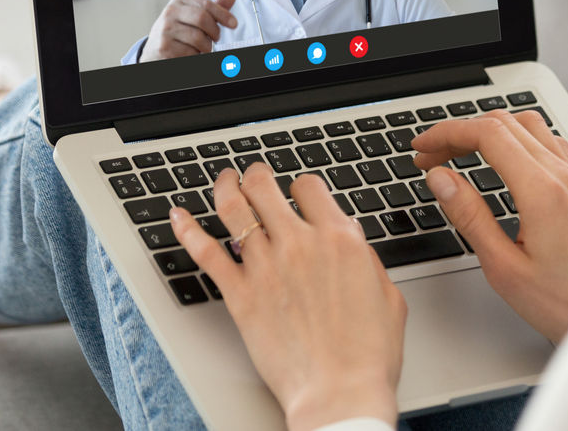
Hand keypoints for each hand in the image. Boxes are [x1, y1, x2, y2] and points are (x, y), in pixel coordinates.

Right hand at [140, 0, 237, 59]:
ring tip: (201, 47)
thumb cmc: (178, 31)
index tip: (234, 24)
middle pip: (202, 19)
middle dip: (214, 32)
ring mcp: (165, 30)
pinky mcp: (165, 47)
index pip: (206, 4)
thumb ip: (212, 8)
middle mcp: (170, 12)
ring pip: (198, 38)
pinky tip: (189, 53)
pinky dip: (196, 55)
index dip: (223, 14)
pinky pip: (191, 52)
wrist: (154, 50)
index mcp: (179, 0)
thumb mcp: (193, 16)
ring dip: (206, 47)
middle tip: (215, 38)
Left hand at [172, 164, 406, 430]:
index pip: (310, 187)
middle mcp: (299, 243)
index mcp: (339, 239)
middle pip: (266, 187)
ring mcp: (265, 266)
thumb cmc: (368, 354)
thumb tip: (353, 245)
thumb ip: (367, 260)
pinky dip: (188, 229)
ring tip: (224, 180)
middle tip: (255, 175)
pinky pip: (206, 252)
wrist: (340, 392)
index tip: (298, 194)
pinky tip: (179, 217)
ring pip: (234, 208)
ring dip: (225, 186)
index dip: (302, 187)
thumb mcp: (388, 296)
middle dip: (258, 175)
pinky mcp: (240, 294)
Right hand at [412, 110, 567, 341]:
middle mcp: (562, 176)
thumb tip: (441, 179)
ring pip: (528, 126)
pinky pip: (548, 142)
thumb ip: (470, 216)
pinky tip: (502, 160)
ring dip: (489, 130)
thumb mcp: (504, 267)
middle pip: (504, 123)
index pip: (487, 134)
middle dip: (460, 132)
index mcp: (541, 191)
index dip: (447, 133)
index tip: (422, 147)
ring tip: (461, 153)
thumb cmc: (566, 303)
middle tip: (432, 156)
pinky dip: (517, 138)